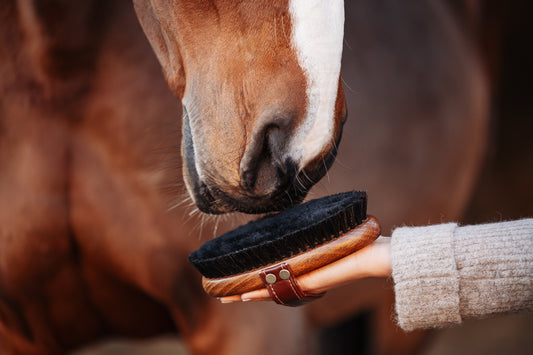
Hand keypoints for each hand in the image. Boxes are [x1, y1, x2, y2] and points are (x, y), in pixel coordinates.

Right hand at [218, 236, 391, 302]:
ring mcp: (305, 280)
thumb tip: (317, 212)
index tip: (241, 278)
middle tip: (226, 295)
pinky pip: (281, 289)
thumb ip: (324, 226)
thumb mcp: (337, 230)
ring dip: (247, 293)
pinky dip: (261, 293)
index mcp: (308, 264)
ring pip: (270, 290)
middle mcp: (303, 275)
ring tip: (227, 297)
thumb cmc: (363, 241)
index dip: (259, 277)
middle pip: (269, 286)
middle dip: (246, 290)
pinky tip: (243, 294)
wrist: (379, 254)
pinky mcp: (310, 280)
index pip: (277, 273)